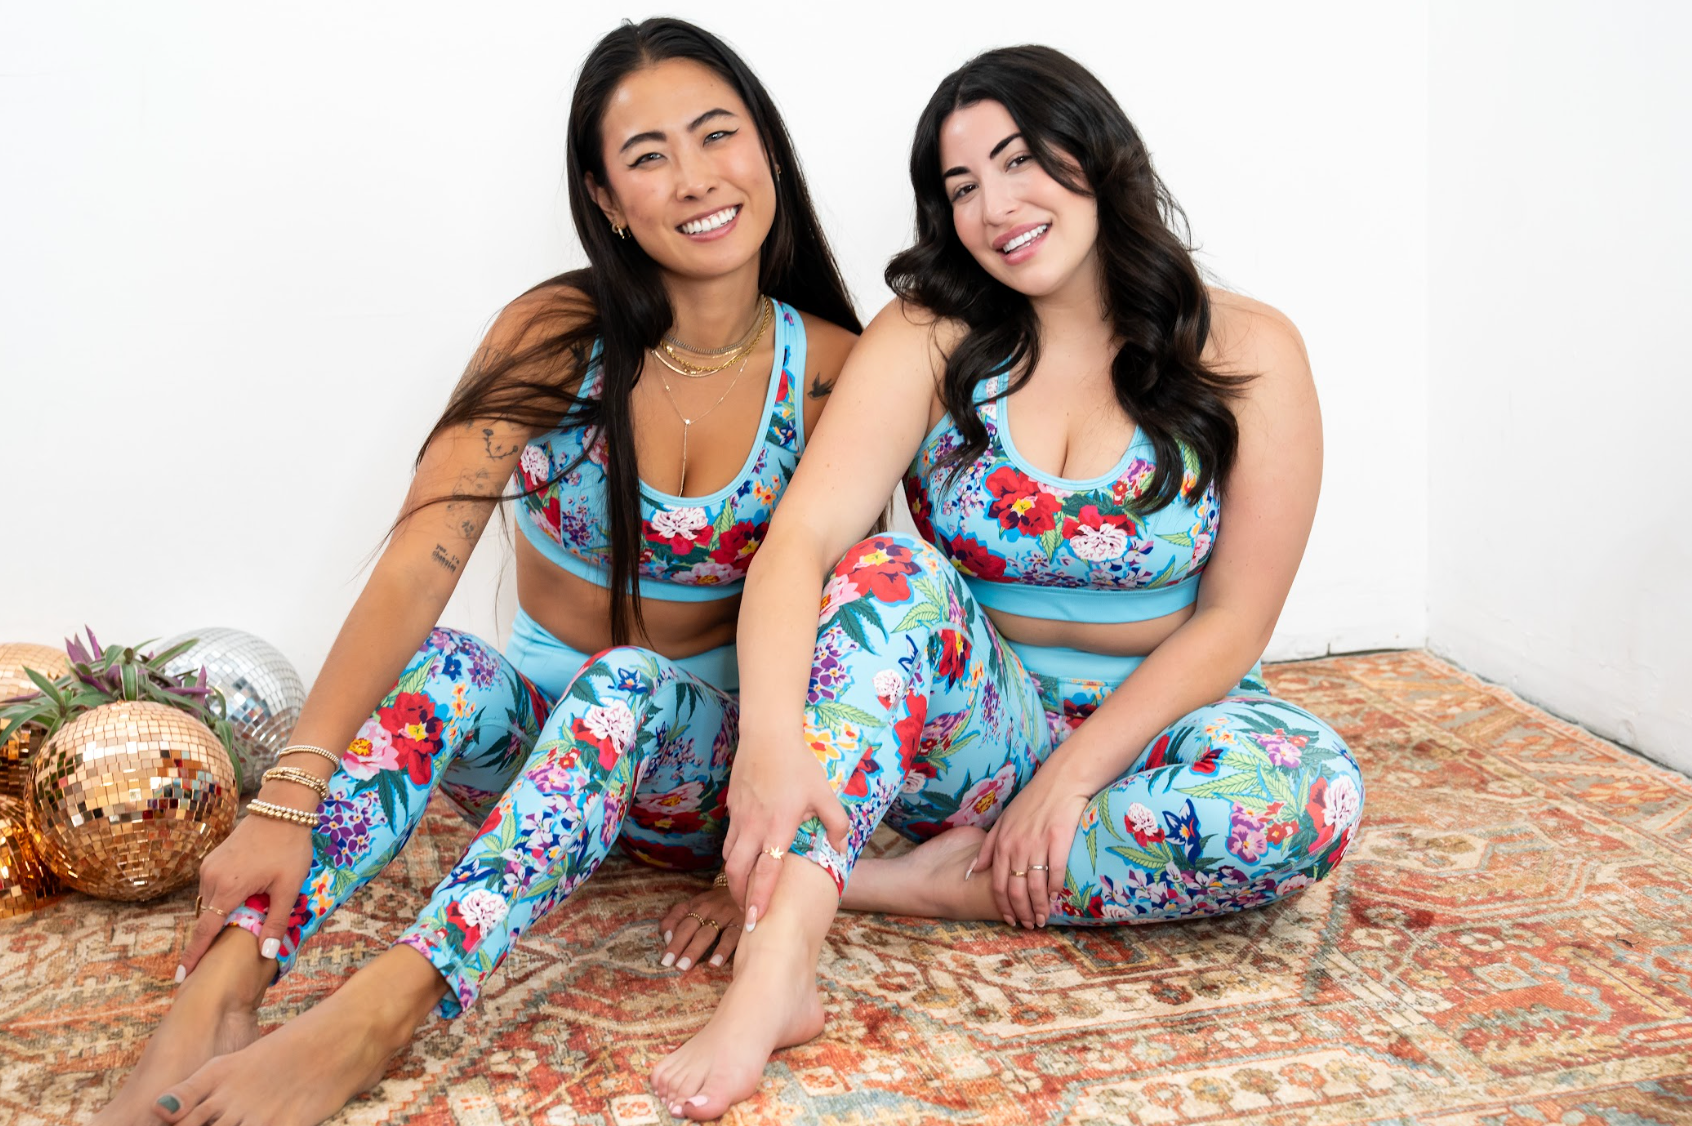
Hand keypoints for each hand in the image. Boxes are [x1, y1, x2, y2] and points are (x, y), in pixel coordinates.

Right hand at [178, 787, 316, 976]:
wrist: (283, 809)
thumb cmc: (290, 849)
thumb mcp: (288, 888)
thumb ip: (274, 921)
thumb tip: (265, 954)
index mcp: (228, 888)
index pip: (206, 930)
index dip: (195, 955)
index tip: (182, 976)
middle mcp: (211, 878)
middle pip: (207, 918)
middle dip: (211, 937)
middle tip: (221, 954)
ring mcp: (209, 867)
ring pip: (209, 902)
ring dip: (220, 915)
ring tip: (239, 923)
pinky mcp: (212, 859)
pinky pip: (211, 888)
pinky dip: (220, 900)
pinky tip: (239, 901)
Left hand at [658, 884, 742, 970]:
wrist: (748, 888)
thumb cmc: (717, 904)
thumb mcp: (695, 905)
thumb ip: (676, 919)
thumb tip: (667, 938)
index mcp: (696, 904)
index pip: (679, 918)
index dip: (671, 935)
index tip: (665, 958)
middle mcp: (708, 908)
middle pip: (690, 927)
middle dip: (679, 945)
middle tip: (671, 964)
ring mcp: (725, 915)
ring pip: (708, 933)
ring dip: (695, 949)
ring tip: (685, 966)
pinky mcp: (742, 923)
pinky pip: (731, 937)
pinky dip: (723, 950)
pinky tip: (715, 963)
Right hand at [722, 737, 848, 930]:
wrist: (768, 736)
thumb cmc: (799, 765)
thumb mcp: (825, 793)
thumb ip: (837, 823)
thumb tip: (841, 848)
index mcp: (778, 827)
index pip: (766, 872)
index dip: (759, 898)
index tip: (755, 920)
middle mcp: (754, 827)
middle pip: (736, 872)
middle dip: (739, 896)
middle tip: (747, 913)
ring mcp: (739, 817)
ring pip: (729, 856)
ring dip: (735, 877)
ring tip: (744, 890)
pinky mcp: (732, 808)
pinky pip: (729, 838)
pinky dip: (733, 853)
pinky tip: (744, 856)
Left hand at [973, 765, 1090, 928]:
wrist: (1061, 780)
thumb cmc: (1032, 801)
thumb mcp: (1004, 821)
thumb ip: (988, 846)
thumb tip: (973, 870)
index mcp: (1002, 842)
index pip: (997, 883)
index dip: (1003, 905)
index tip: (1010, 920)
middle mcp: (1017, 845)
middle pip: (1015, 889)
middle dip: (1021, 911)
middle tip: (1028, 925)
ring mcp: (1038, 843)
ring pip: (1035, 885)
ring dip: (1039, 906)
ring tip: (1043, 918)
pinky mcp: (1058, 840)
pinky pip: (1056, 872)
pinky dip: (1055, 889)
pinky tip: (1057, 898)